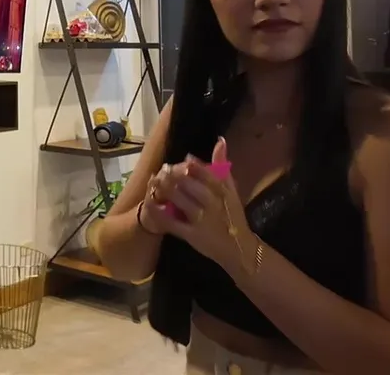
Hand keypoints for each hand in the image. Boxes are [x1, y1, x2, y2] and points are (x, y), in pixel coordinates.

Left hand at [142, 137, 256, 276]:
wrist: (239, 249)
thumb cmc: (233, 216)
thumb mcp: (232, 190)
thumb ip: (222, 167)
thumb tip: (219, 140)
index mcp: (223, 192)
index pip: (207, 174)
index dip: (193, 167)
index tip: (183, 162)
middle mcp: (212, 204)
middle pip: (189, 184)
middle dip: (172, 175)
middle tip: (163, 170)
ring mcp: (201, 220)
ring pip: (179, 200)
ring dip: (164, 189)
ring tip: (155, 182)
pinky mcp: (191, 234)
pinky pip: (172, 222)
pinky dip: (159, 212)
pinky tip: (150, 204)